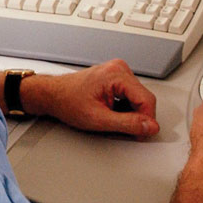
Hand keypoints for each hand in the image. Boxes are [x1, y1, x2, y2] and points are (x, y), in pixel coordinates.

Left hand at [20, 59, 158, 136]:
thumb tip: (149, 126)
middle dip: (138, 117)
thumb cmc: (68, 102)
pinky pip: (130, 95)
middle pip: (144, 98)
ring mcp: (117, 71)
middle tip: (125, 130)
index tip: (142, 134)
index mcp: (116, 74)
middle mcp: (119, 68)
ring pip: (138, 97)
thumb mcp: (99, 119)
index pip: (147, 99)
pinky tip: (112, 112)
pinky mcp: (115, 77)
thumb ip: (127, 124)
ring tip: (112, 118)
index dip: (147, 120)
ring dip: (131, 112)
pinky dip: (125, 107)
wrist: (53, 95)